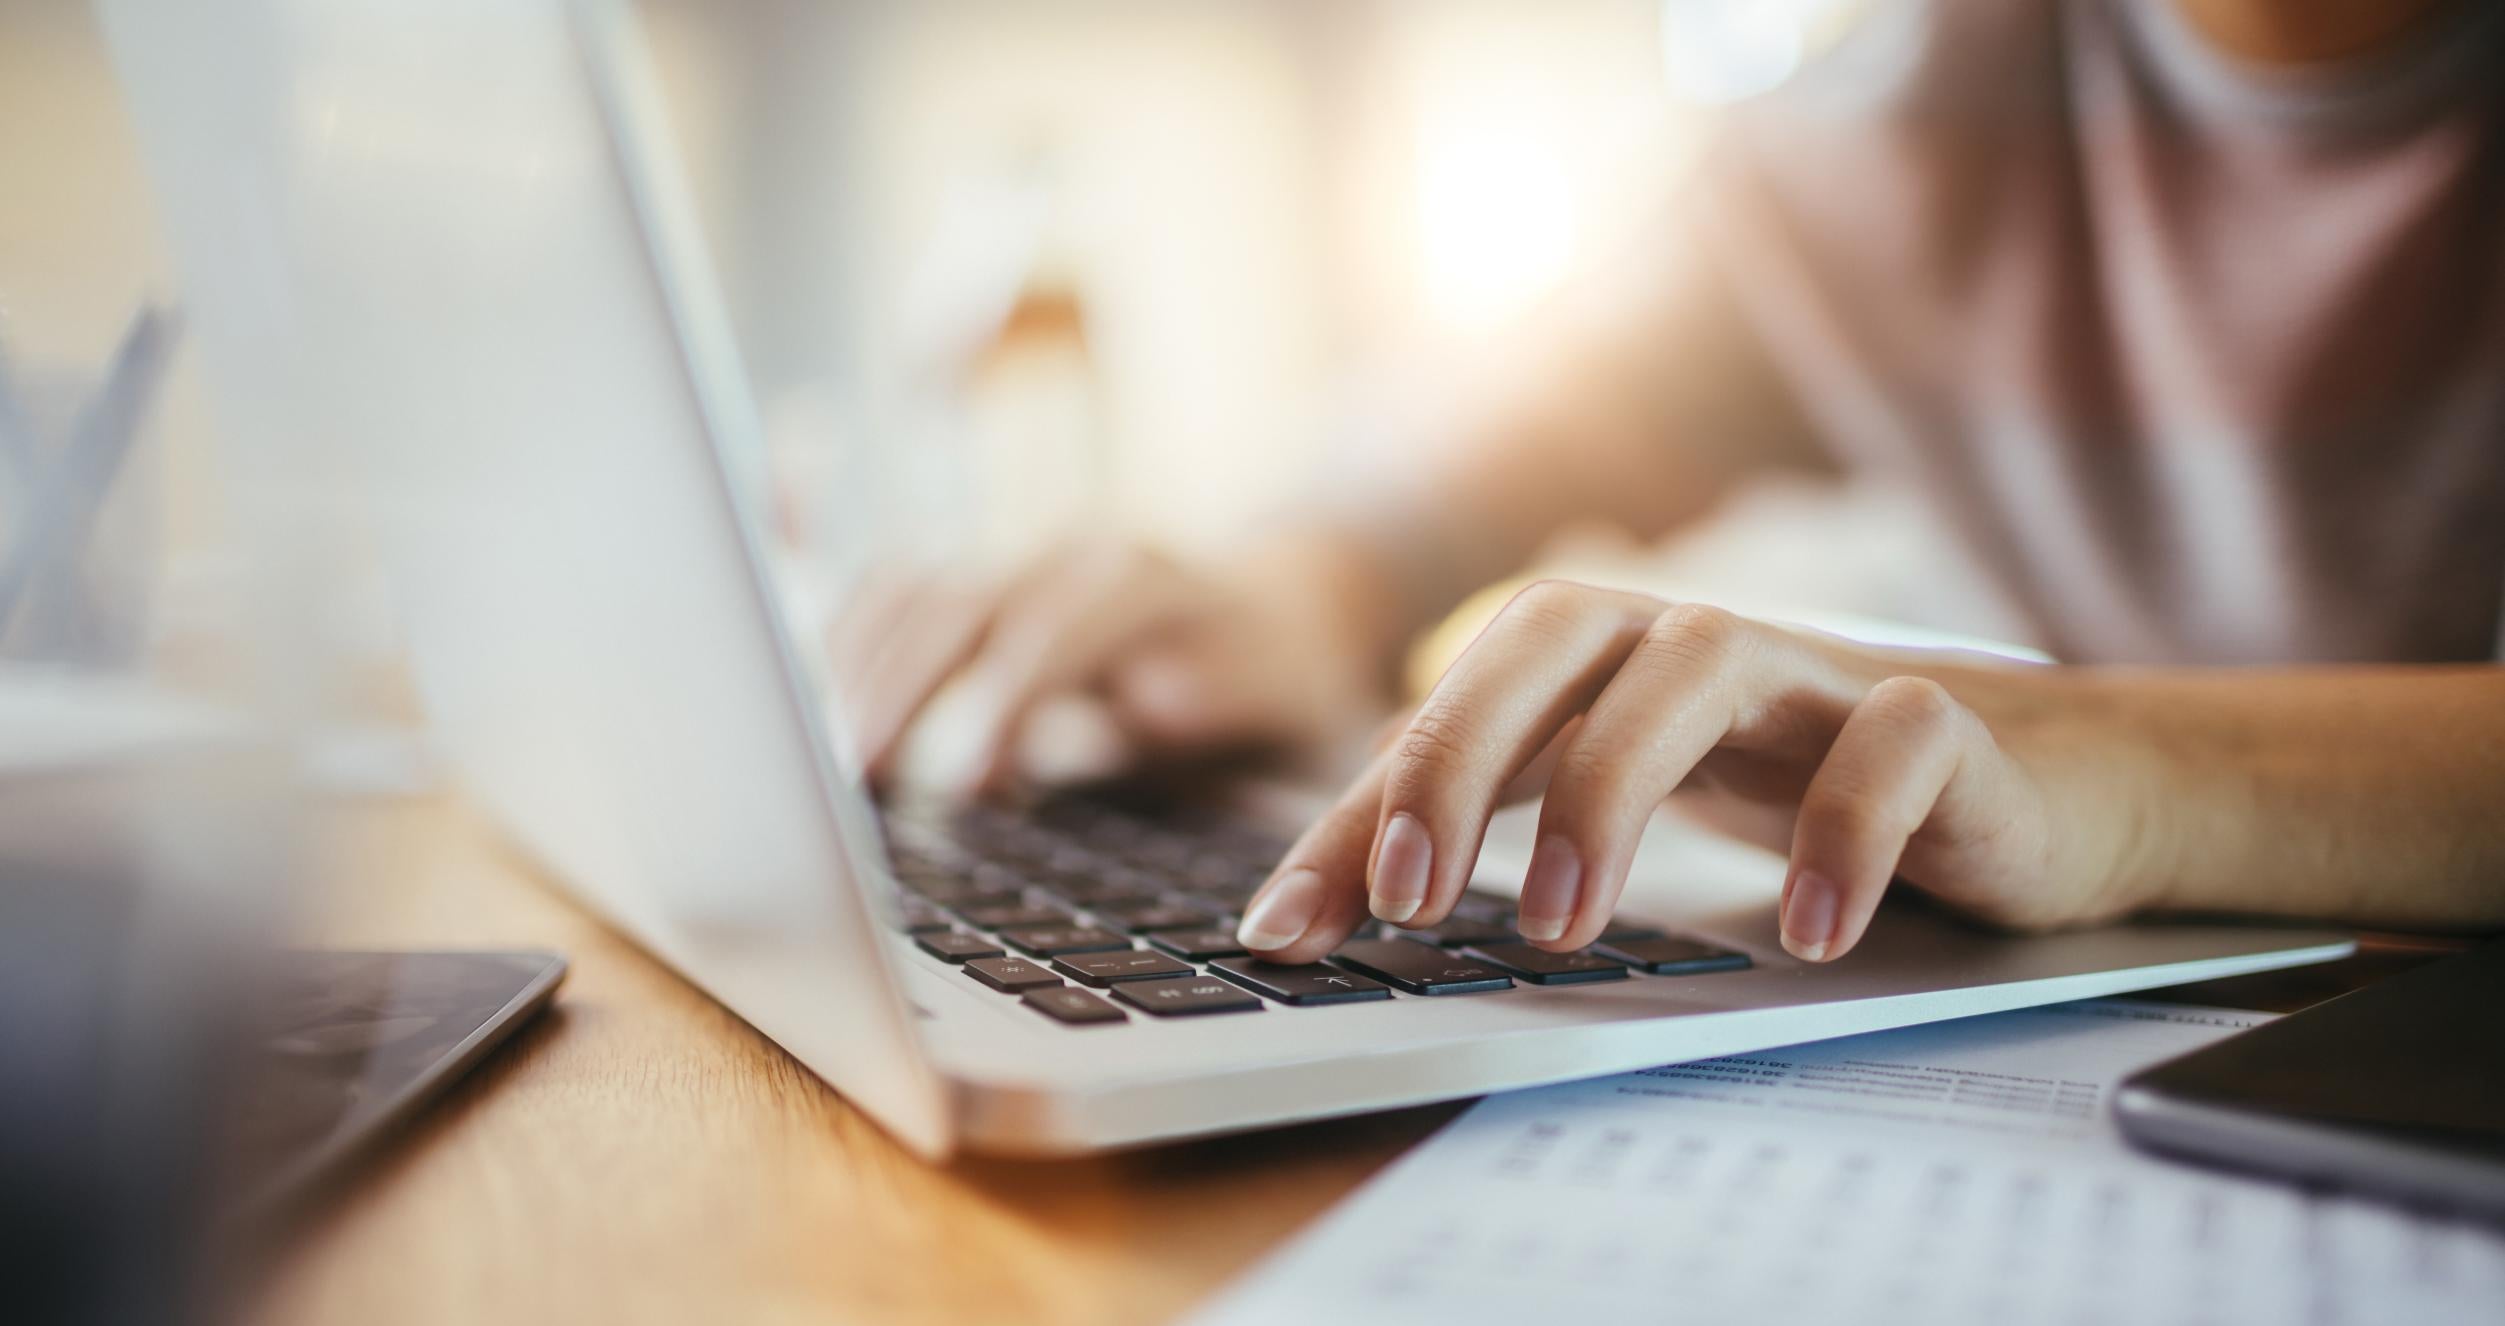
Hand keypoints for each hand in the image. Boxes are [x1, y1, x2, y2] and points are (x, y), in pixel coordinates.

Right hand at [829, 536, 1384, 794]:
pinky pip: (893, 595)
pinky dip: (844, 643)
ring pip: (912, 591)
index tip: (966, 780)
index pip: (1056, 626)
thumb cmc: (1284, 682)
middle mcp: (1070, 555)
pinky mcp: (982, 588)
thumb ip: (1220, 696)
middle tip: (851, 779)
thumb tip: (1146, 701)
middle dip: (902, 689)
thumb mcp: (1283, 698)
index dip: (1005, 699)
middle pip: (960, 603)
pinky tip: (808, 706)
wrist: (1289, 610)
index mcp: (1148, 579)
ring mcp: (1017, 563)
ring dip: (857, 670)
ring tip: (821, 765)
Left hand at [1234, 580, 2156, 964]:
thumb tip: (1299, 911)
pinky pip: (1894, 741)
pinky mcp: (1950, 724)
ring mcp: (1820, 673)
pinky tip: (1806, 930)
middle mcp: (1697, 642)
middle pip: (1554, 629)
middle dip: (1460, 753)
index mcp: (1610, 659)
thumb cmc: (1802, 787)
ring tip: (1560, 923)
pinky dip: (1843, 829)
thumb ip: (1479, 838)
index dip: (1361, 806)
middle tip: (1409, 899)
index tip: (1287, 929)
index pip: (1455, 699)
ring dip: (1611, 785)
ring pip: (1698, 660)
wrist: (2046, 784)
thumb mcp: (1630, 807)